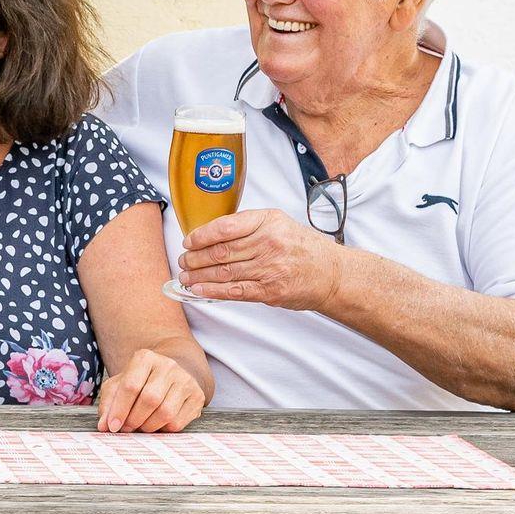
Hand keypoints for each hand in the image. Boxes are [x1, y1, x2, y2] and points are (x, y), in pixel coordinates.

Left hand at [95, 350, 206, 433]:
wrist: (171, 375)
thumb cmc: (140, 382)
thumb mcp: (120, 385)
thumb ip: (109, 403)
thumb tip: (104, 425)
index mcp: (145, 358)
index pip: (130, 386)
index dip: (119, 409)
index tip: (112, 426)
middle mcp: (168, 365)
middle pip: (149, 399)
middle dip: (134, 419)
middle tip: (126, 428)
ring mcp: (186, 380)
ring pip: (165, 412)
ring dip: (148, 427)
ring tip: (140, 427)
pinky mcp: (197, 396)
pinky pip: (178, 422)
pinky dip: (163, 429)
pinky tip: (157, 425)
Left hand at [178, 209, 343, 310]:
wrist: (331, 273)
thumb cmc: (302, 248)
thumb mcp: (278, 224)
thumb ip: (249, 226)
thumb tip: (212, 234)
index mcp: (268, 222)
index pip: (225, 227)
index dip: (201, 236)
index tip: (188, 241)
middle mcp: (268, 243)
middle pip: (221, 251)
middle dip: (195, 258)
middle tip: (183, 261)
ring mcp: (269, 268)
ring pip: (224, 272)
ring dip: (199, 276)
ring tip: (185, 276)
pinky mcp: (270, 290)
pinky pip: (235, 291)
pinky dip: (212, 291)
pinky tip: (198, 290)